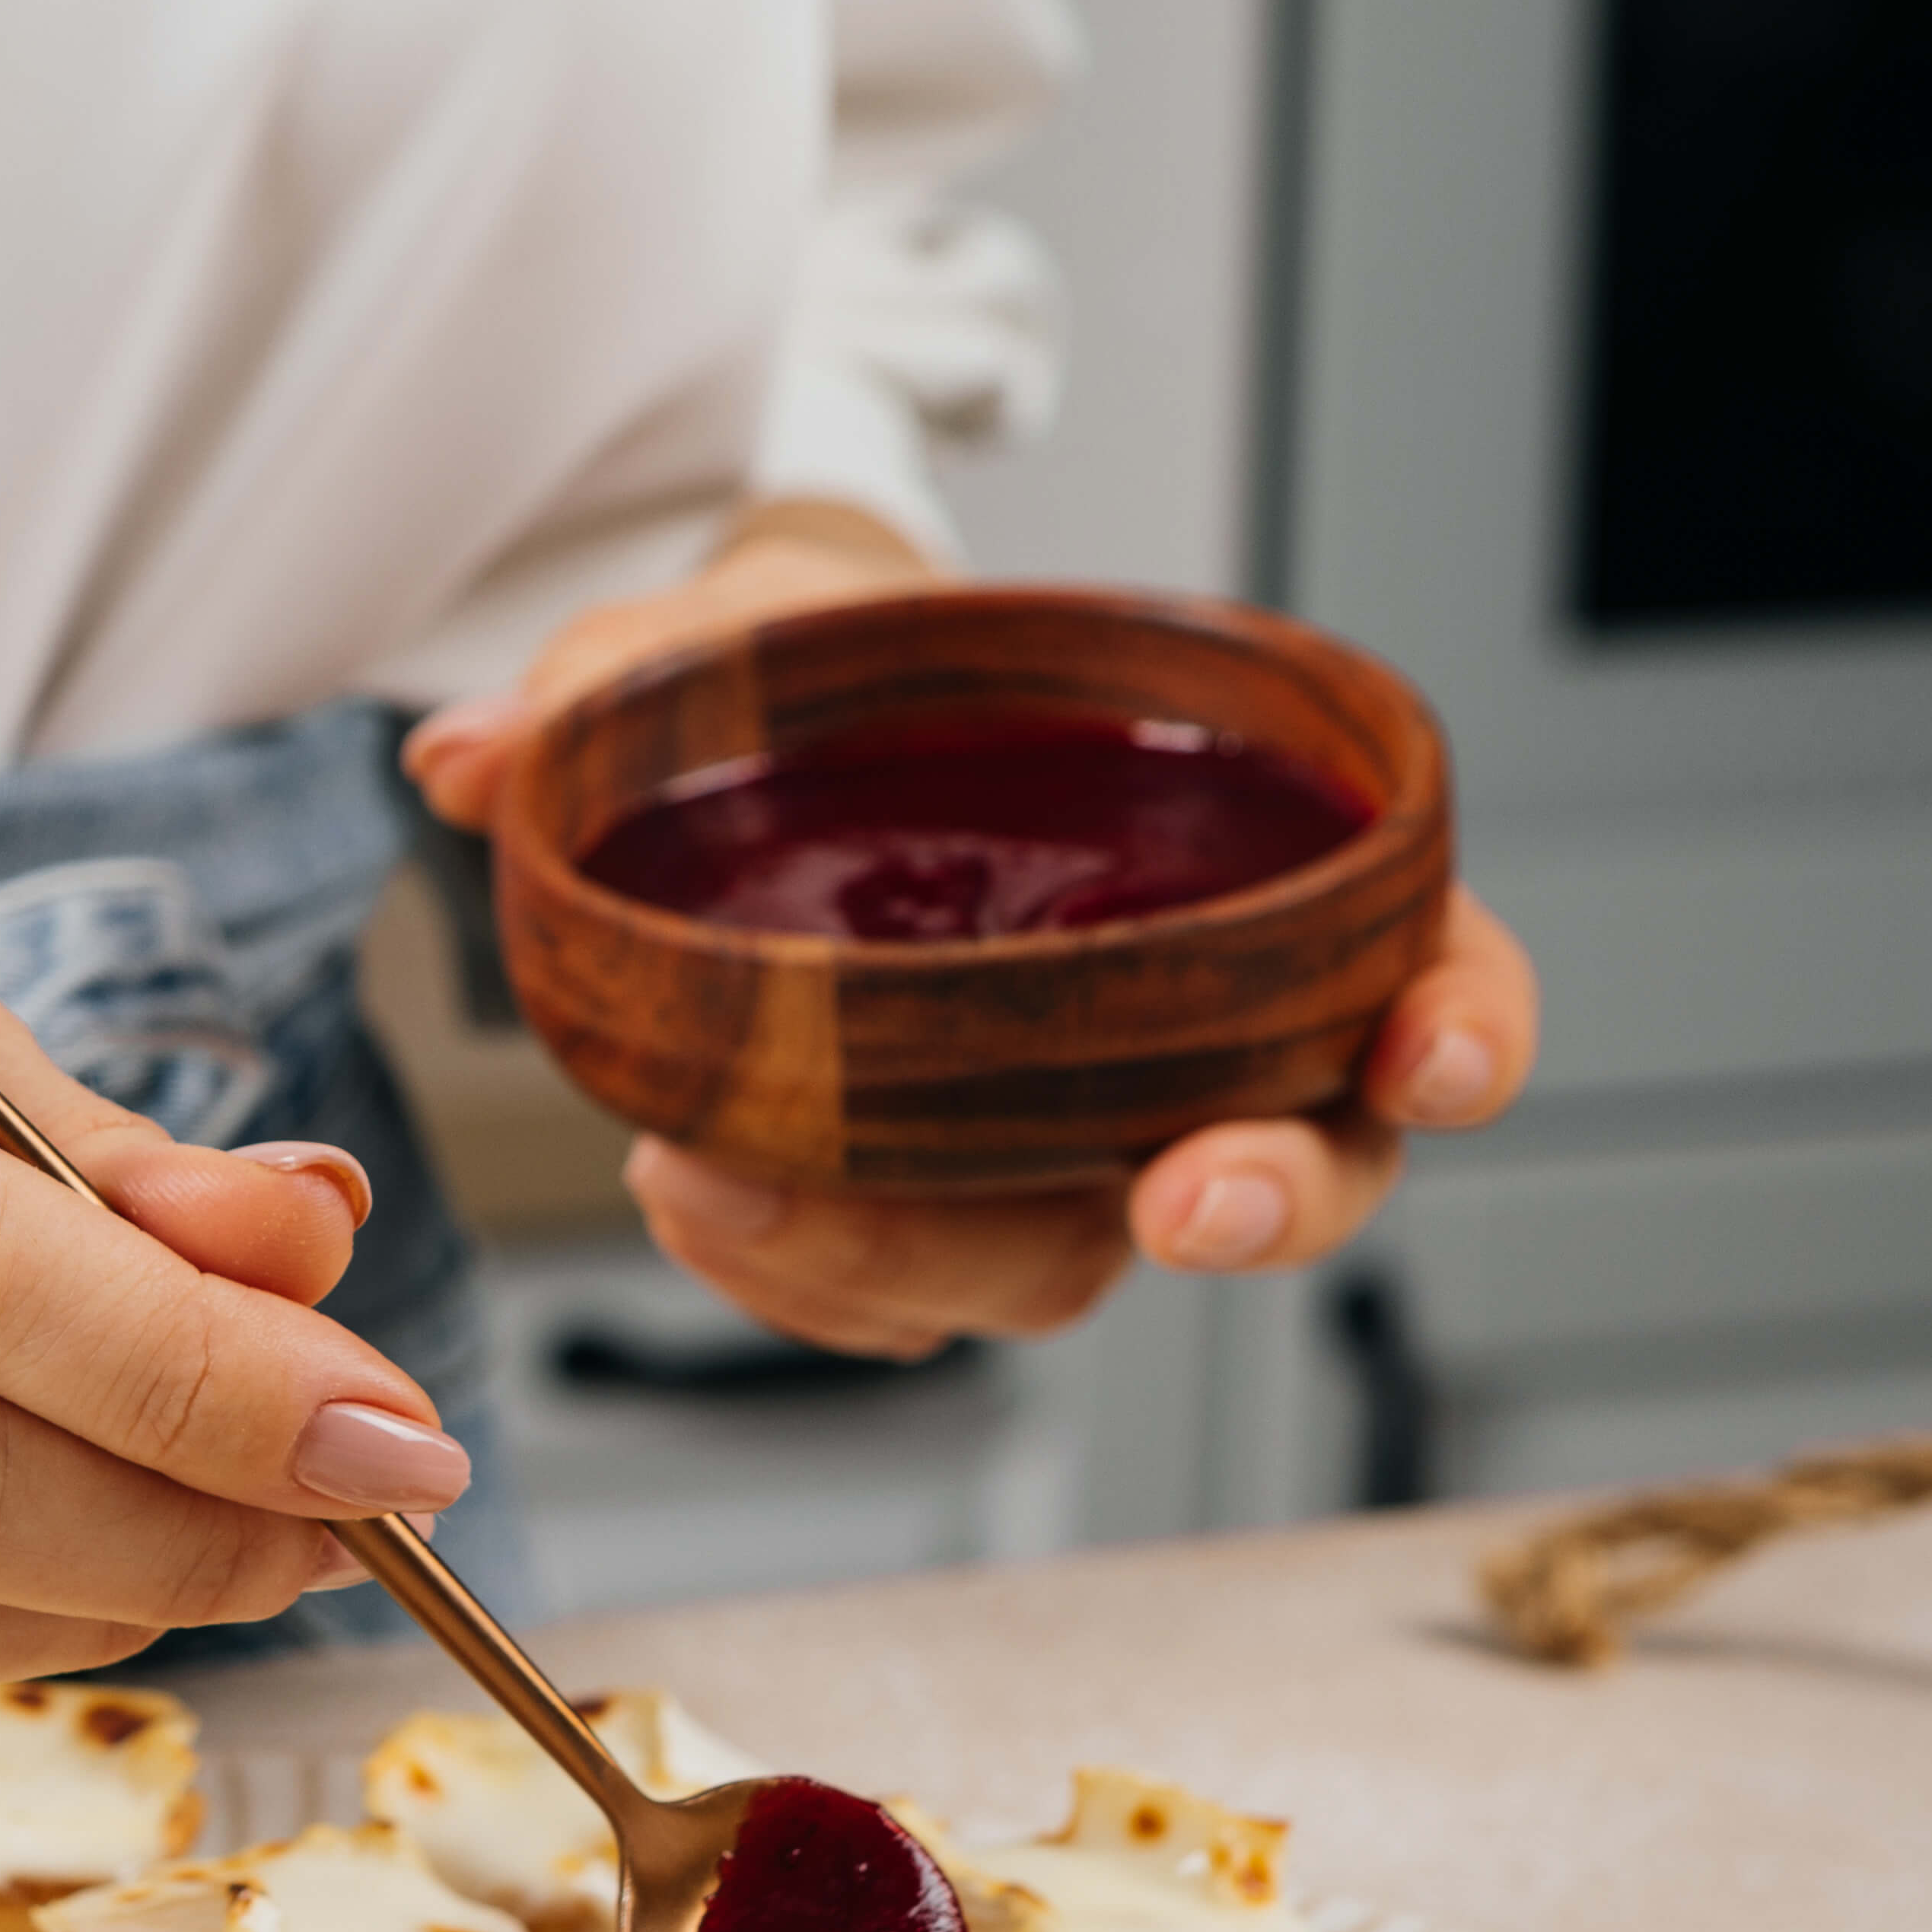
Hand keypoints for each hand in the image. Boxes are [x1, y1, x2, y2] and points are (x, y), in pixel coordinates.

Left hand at [402, 504, 1539, 1356]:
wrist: (762, 755)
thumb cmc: (842, 692)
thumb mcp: (757, 638)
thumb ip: (635, 677)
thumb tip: (473, 755)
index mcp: (1240, 874)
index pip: (1426, 968)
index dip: (1458, 1022)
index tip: (1436, 1055)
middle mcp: (1186, 1043)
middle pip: (1285, 1171)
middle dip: (1262, 1201)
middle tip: (1180, 1201)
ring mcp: (1063, 1149)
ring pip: (1061, 1260)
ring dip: (921, 1257)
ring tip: (731, 1191)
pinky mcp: (933, 1213)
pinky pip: (900, 1293)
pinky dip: (800, 1272)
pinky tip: (693, 1198)